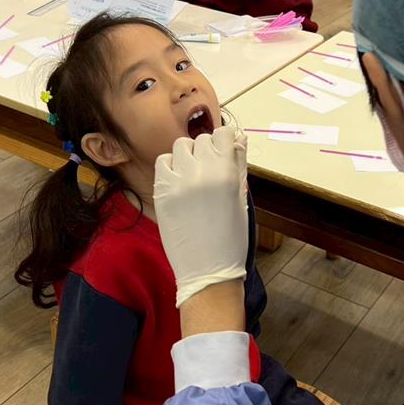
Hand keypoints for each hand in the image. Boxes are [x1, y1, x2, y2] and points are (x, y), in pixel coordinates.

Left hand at [154, 126, 248, 306]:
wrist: (207, 271)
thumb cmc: (230, 238)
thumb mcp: (241, 199)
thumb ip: (239, 164)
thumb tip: (238, 138)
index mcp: (226, 173)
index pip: (223, 133)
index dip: (225, 141)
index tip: (225, 152)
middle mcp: (201, 172)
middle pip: (202, 139)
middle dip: (208, 151)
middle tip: (210, 171)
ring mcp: (178, 181)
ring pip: (181, 146)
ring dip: (188, 156)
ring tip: (193, 176)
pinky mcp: (161, 191)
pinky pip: (163, 162)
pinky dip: (171, 167)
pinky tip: (179, 183)